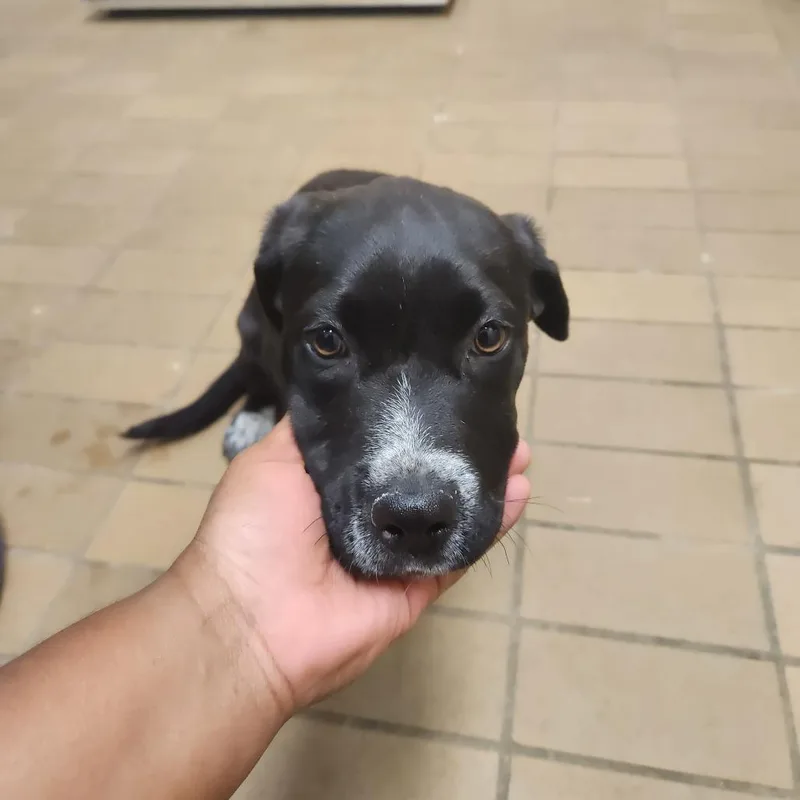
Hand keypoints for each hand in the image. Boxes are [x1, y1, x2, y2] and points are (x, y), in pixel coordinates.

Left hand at [177, 418, 530, 716]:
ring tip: (519, 451)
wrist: (253, 617)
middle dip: (461, 449)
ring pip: (450, 512)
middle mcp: (370, 515)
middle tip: (497, 421)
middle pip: (427, 479)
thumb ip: (312, 428)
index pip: (388, 447)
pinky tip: (517, 494)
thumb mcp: (272, 459)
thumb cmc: (254, 528)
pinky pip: (460, 552)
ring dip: (486, 482)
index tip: (451, 392)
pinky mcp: (417, 585)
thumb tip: (340, 388)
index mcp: (335, 487)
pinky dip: (491, 525)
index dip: (420, 423)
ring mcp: (396, 552)